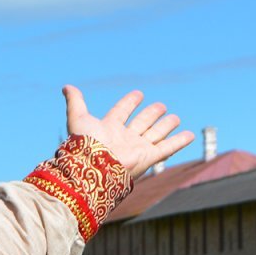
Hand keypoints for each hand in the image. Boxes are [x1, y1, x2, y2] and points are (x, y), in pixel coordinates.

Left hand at [63, 85, 194, 177]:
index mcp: (108, 128)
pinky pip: (167, 148)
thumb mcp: (78, 117)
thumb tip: (66, 87)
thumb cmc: (85, 143)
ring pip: (155, 134)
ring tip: (175, 117)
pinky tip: (189, 134)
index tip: (138, 94)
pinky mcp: (149, 157)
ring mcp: (137, 148)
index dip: (129, 103)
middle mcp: (124, 138)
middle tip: (160, 106)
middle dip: (151, 114)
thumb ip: (75, 101)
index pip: (121, 111)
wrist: (94, 167)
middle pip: (141, 123)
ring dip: (165, 126)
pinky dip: (179, 141)